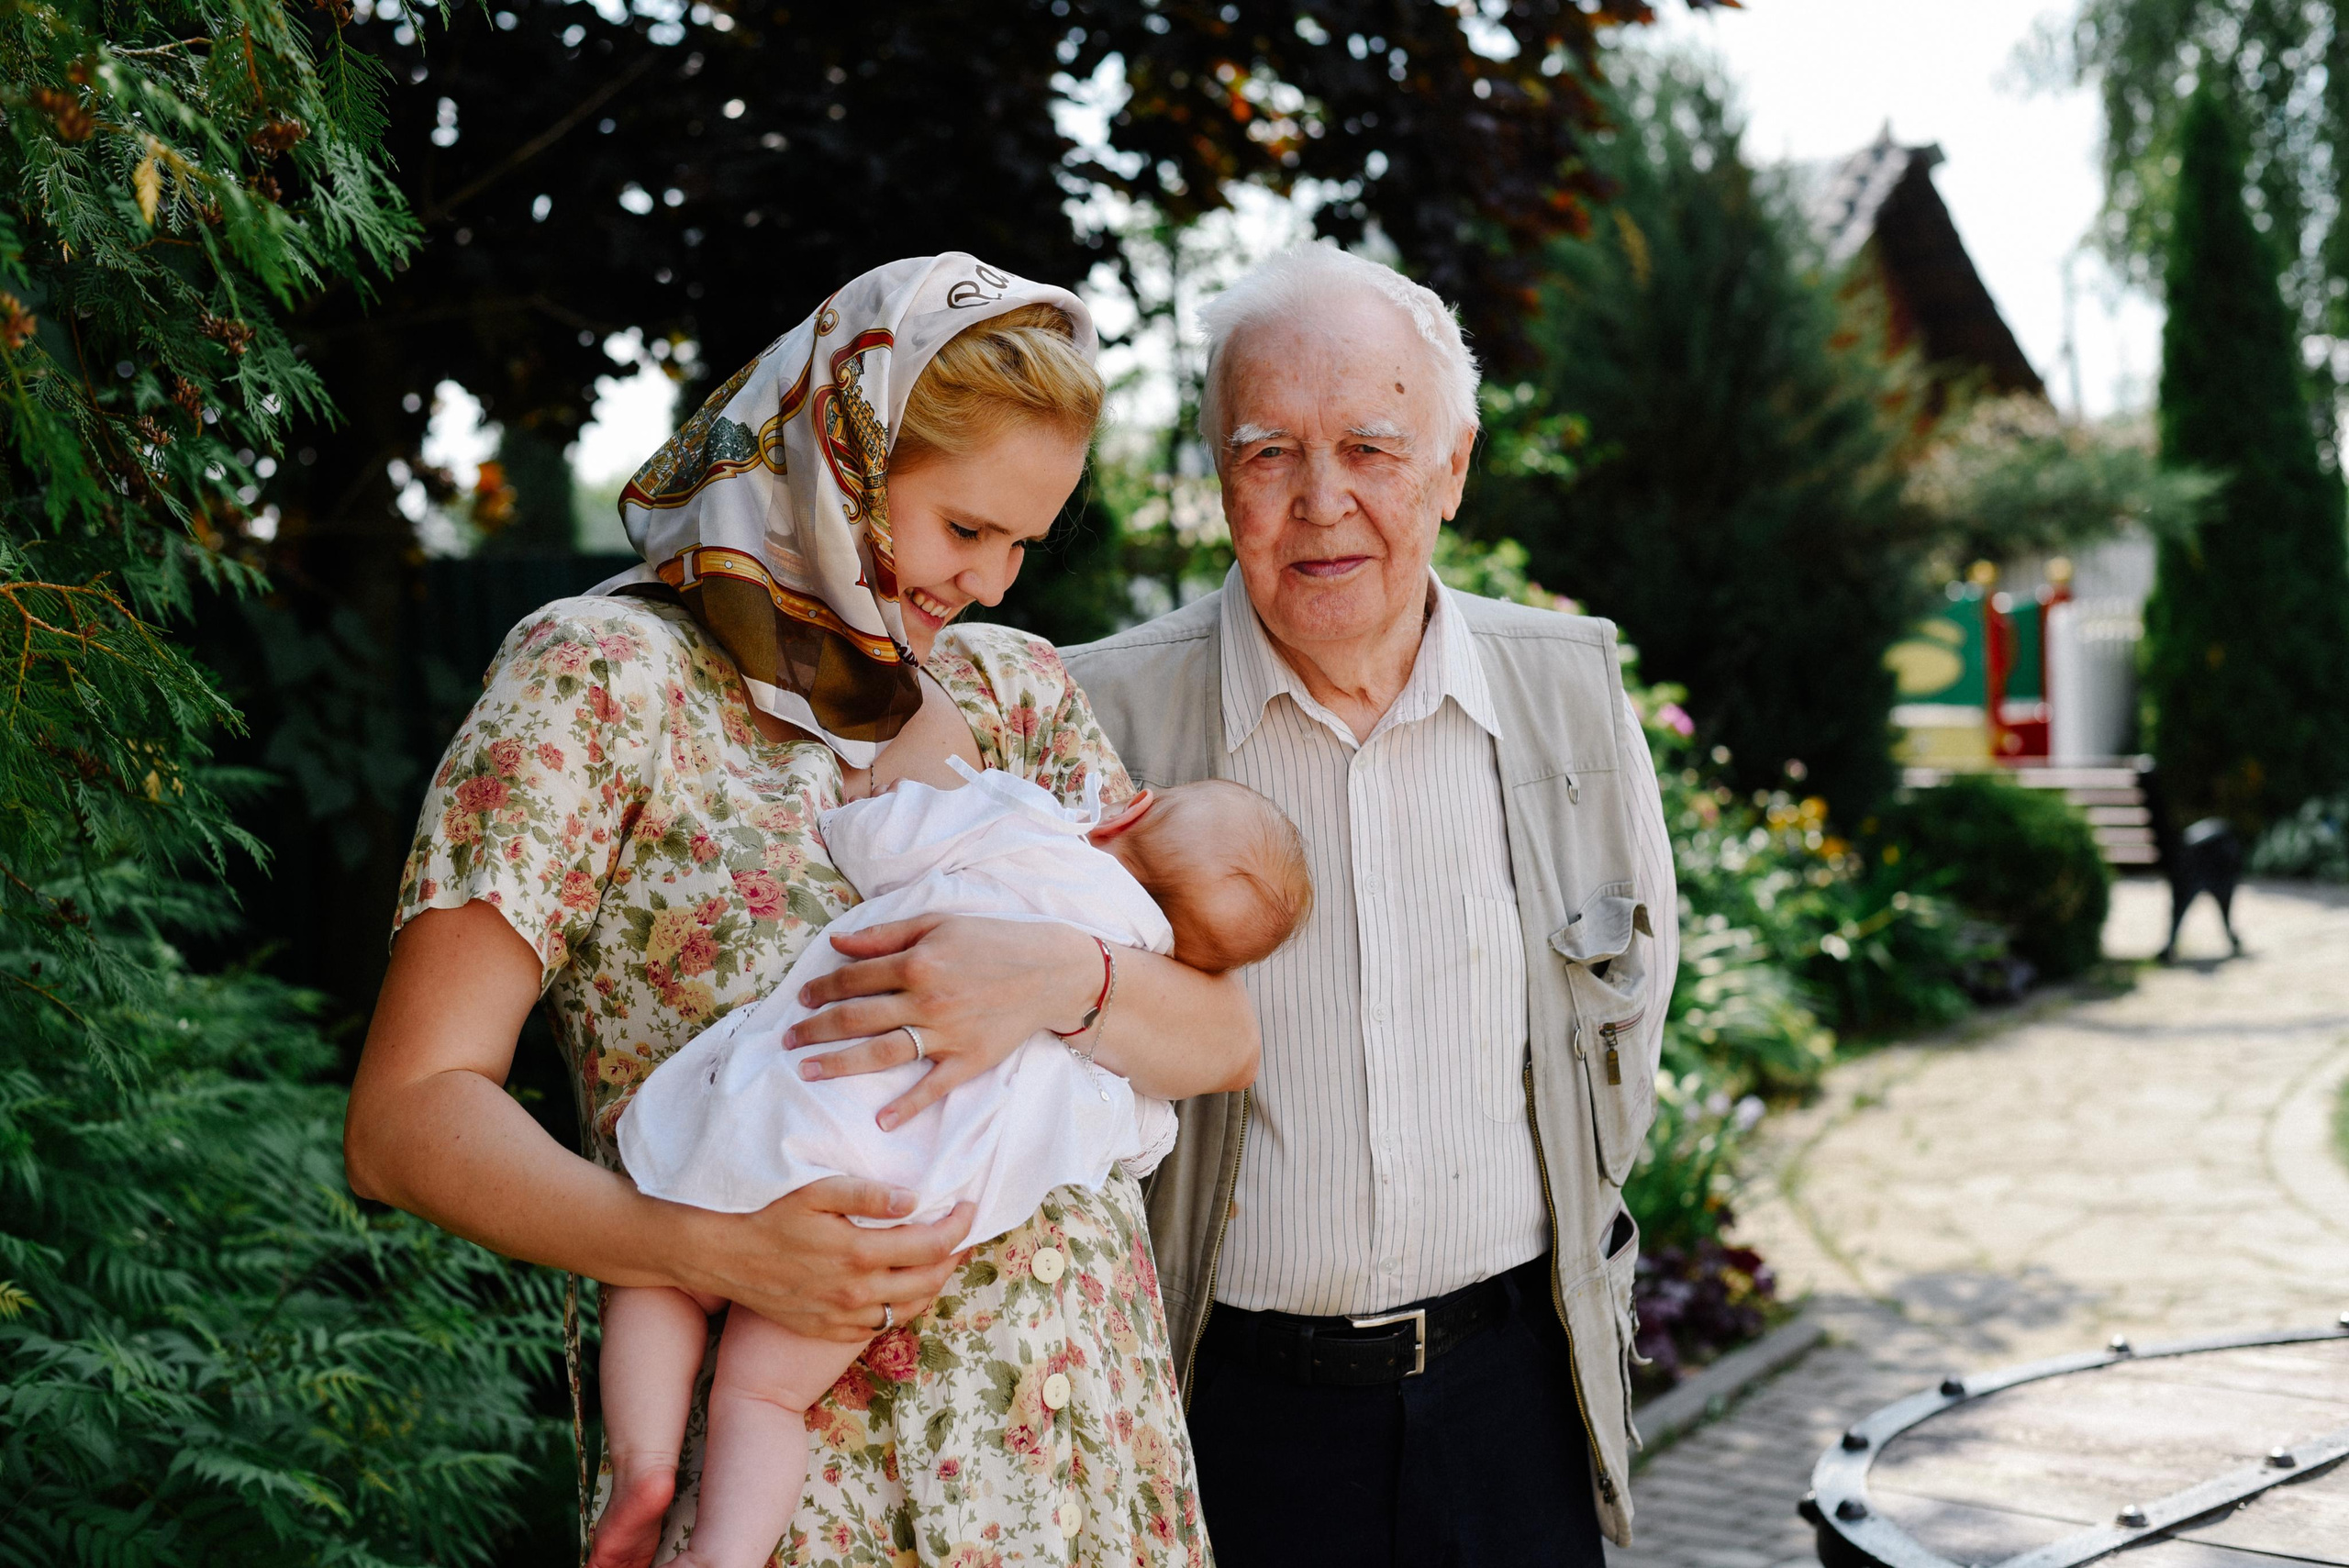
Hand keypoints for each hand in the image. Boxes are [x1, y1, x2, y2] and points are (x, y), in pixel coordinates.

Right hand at [666, 1178, 974, 1342]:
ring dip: (933, 1284)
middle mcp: (856, 1291)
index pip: (931, 1246)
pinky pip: (879, 1327)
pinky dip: (902, 1308)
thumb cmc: (768, 1214)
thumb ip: (867, 1194)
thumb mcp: (816, 1190)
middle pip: (929, 1281)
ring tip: (942, 1259)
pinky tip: (903, 1288)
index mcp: (859, 1253)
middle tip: (963, 1232)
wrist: (721, 1255)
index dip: (959, 1226)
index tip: (970, 1206)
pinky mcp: (827, 1328)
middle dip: (955, 1255)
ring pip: (909, 1308)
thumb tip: (914, 1198)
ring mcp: (842, 1315)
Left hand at [785, 914, 1098, 1127]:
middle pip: (856, 1018)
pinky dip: (907, 1106)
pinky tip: (881, 1120)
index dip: (822, 989)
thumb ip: (886, 935)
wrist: (1050, 970)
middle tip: (788, 1040)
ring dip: (840, 1065)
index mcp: (916, 961)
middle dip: (816, 1030)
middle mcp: (926, 999)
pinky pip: (932, 1088)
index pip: (853, 978)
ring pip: (882, 1053)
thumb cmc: (992, 941)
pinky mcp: (969, 1060)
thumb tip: (838, 944)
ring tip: (807, 1071)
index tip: (802, 1000)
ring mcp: (947, 1034)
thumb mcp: (938, 923)